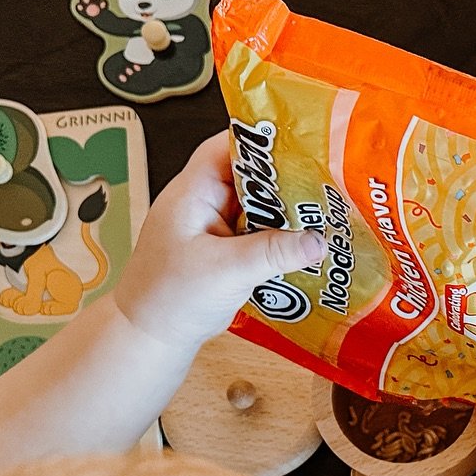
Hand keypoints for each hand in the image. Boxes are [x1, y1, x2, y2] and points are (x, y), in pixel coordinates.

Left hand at [113, 132, 326, 350]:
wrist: (150, 336)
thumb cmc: (170, 297)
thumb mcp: (226, 271)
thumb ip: (274, 252)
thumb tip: (320, 241)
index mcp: (192, 193)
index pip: (227, 147)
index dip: (261, 139)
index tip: (301, 141)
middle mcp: (203, 202)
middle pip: (249, 174)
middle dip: (284, 177)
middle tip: (325, 180)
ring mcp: (214, 226)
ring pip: (257, 204)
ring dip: (285, 209)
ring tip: (324, 209)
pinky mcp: (225, 248)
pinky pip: (258, 230)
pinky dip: (279, 233)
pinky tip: (305, 240)